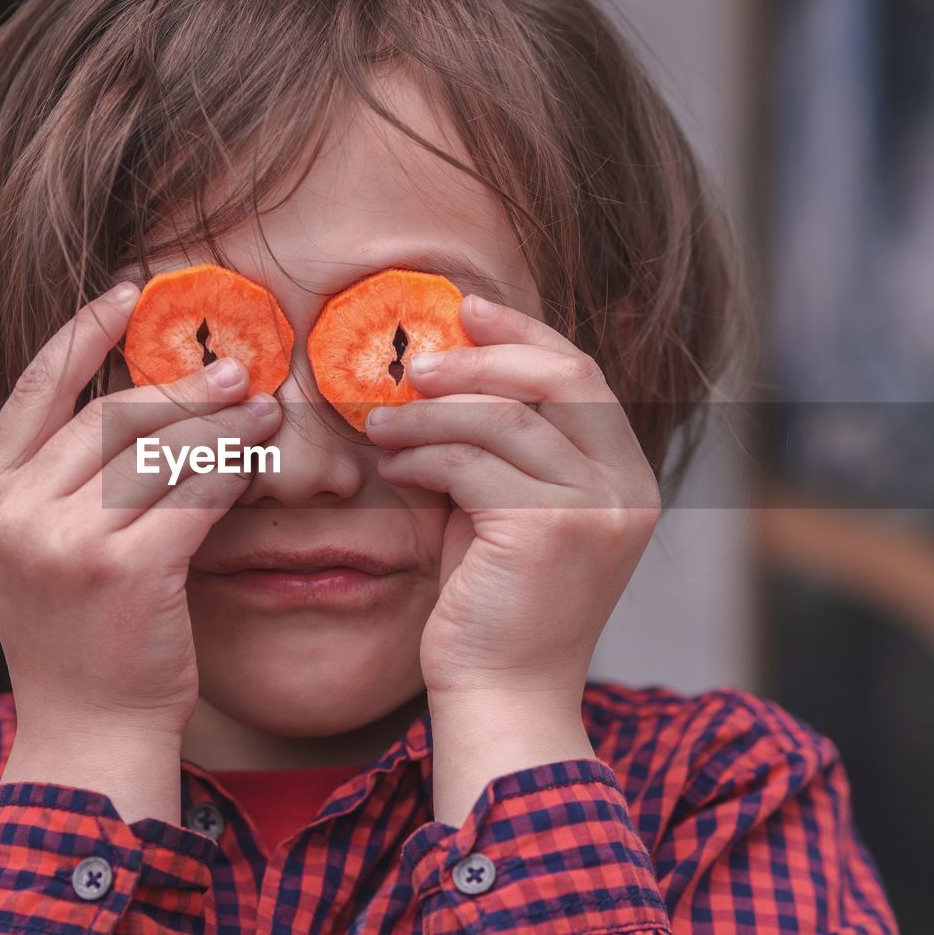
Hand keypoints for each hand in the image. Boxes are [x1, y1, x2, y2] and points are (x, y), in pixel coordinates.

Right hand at [0, 282, 281, 810]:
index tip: (129, 296)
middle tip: (233, 370)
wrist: (88, 729)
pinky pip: (197, 494)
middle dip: (182, 387)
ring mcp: (68, 540)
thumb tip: (149, 395)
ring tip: (258, 407)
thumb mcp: (45, 547)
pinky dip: (232, 470)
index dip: (83, 332)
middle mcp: (17, 511)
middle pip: (113, 415)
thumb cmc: (78, 635)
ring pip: (162, 450)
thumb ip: (70, 476)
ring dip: (219, 423)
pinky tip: (255, 458)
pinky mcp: (128, 569)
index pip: (36, 387)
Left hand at [364, 293, 660, 710]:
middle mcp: (627, 487)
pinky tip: (393, 466)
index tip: (466, 310)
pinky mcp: (552, 532)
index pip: (582, 375)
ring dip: (431, 413)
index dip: (522, 335)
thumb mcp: (503, 510)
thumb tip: (444, 371)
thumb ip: (497, 446)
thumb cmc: (491, 605)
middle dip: (481, 359)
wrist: (500, 696)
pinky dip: (423, 454)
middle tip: (417, 364)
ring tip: (381, 424)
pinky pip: (473, 463)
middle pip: (560, 378)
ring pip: (505, 419)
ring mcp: (597, 509)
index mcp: (626, 476)